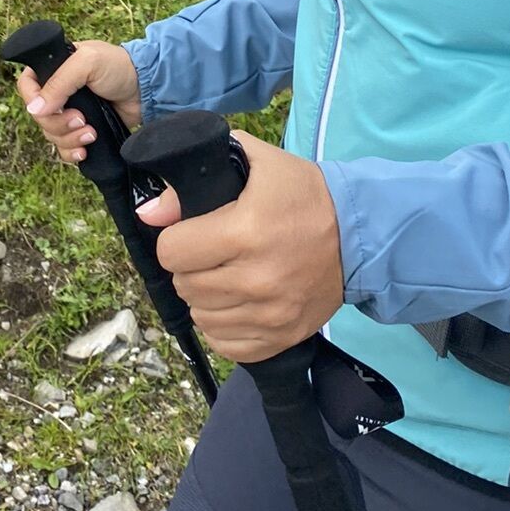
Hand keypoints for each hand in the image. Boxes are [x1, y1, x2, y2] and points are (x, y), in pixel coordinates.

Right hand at [16, 41, 142, 165]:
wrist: (147, 89)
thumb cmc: (119, 67)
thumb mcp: (88, 63)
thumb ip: (59, 82)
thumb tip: (34, 110)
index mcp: (55, 69)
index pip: (27, 85)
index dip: (32, 100)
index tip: (49, 109)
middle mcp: (59, 92)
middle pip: (39, 117)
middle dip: (58, 124)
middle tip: (81, 119)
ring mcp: (70, 113)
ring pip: (51, 135)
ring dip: (69, 139)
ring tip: (91, 133)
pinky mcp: (83, 131)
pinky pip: (65, 149)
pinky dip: (72, 153)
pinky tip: (85, 151)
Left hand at [134, 131, 344, 362]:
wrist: (359, 235)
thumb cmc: (302, 193)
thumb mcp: (254, 164)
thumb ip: (194, 178)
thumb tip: (150, 212)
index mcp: (246, 231)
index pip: (173, 251)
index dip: (176, 239)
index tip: (192, 232)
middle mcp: (256, 278)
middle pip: (185, 285)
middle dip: (191, 266)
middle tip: (213, 252)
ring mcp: (270, 314)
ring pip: (201, 317)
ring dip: (205, 297)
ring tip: (226, 276)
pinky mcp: (281, 338)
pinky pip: (225, 346)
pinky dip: (223, 327)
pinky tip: (237, 303)